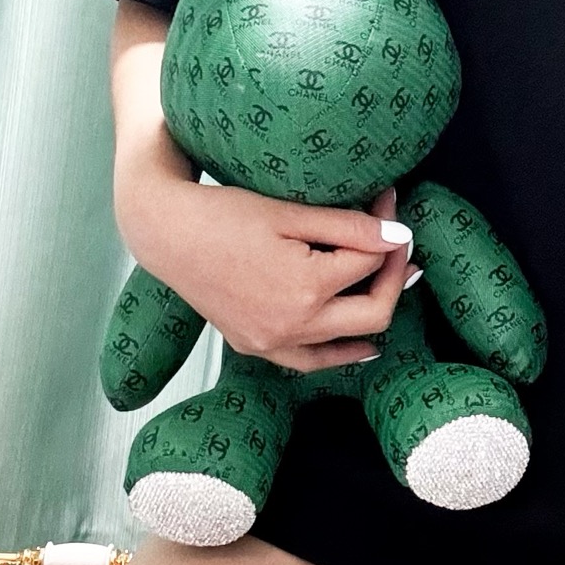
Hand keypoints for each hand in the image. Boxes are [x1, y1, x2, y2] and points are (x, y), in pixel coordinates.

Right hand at [120, 166, 417, 372]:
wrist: (166, 233)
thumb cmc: (223, 214)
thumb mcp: (291, 213)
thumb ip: (351, 227)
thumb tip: (399, 235)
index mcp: (306, 288)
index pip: (371, 263)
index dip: (387, 230)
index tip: (389, 202)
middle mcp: (293, 325)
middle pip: (373, 312)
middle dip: (393, 275)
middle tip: (398, 245)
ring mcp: (273, 343)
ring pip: (347, 342)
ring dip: (372, 311)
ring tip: (389, 282)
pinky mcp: (257, 347)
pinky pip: (311, 361)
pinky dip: (340, 352)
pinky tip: (362, 344)